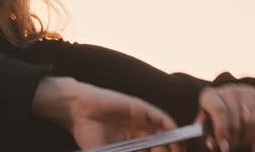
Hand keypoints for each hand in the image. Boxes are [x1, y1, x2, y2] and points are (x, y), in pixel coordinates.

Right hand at [32, 77, 183, 151]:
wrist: (76, 111)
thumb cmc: (86, 133)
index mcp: (130, 143)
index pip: (151, 151)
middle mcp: (137, 131)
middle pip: (160, 141)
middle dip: (169, 150)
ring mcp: (138, 119)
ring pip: (162, 128)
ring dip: (172, 138)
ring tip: (178, 147)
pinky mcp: (137, 107)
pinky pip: (157, 114)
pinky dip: (167, 122)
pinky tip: (172, 130)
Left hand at [196, 84, 254, 151]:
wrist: (229, 99)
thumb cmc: (214, 114)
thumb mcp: (206, 121)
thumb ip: (206, 131)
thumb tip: (212, 144)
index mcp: (210, 95)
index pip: (219, 111)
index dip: (222, 130)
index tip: (224, 147)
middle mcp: (228, 90)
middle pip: (236, 117)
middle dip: (235, 138)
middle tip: (233, 148)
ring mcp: (246, 91)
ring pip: (252, 119)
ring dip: (248, 137)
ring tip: (243, 145)